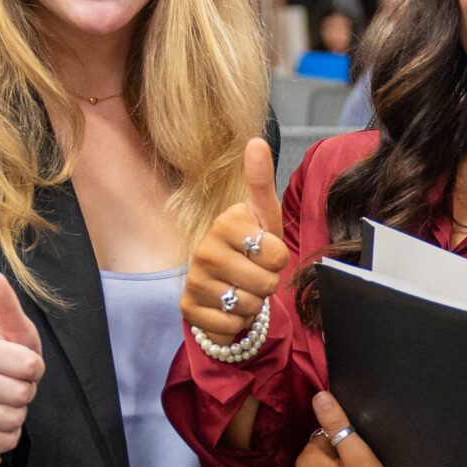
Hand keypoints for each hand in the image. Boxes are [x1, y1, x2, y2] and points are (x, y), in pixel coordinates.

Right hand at [0, 272, 43, 455]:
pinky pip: (4, 441)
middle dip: (26, 394)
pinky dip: (10, 436)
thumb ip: (7, 309)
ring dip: (19, 415)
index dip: (34, 370)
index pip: (31, 366)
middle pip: (23, 395)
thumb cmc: (6, 364)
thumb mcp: (14, 336)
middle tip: (12, 388)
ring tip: (5, 404)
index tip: (20, 367)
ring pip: (14, 419)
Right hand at [182, 137, 288, 340]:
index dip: (278, 258)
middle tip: (254, 273)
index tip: (264, 250)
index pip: (277, 254)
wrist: (221, 280)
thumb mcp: (264, 217)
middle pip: (266, 284)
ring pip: (248, 307)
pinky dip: (235, 323)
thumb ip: (261, 182)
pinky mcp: (188, 308)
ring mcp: (194, 280)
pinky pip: (229, 325)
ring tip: (241, 288)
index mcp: (226, 223)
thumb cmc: (251, 245)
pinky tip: (226, 306)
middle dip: (267, 284)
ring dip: (252, 304)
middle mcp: (204, 250)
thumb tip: (256, 141)